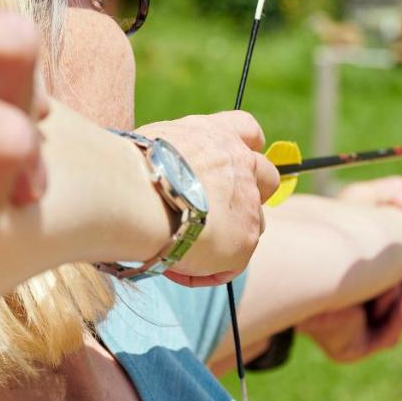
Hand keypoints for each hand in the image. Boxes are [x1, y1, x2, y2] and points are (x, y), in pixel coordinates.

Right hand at [137, 111, 279, 286]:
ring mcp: (249, 203)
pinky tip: (174, 266)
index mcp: (219, 134)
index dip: (244, 148)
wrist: (137, 194)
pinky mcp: (245, 240)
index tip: (230, 164)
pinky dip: (205, 268)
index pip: (249, 131)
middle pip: (268, 177)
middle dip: (250, 194)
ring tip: (182, 246)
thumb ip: (175, 156)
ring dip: (226, 236)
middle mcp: (242, 164)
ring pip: (252, 225)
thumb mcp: (156, 142)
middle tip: (214, 212)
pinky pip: (230, 263)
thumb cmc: (133, 167)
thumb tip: (164, 172)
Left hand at [294, 176, 401, 362]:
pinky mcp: (350, 346)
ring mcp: (360, 325)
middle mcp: (370, 299)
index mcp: (378, 272)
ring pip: (398, 314)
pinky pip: (384, 337)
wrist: (290, 257)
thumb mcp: (361, 199)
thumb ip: (396, 195)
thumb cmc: (323, 225)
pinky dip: (397, 319)